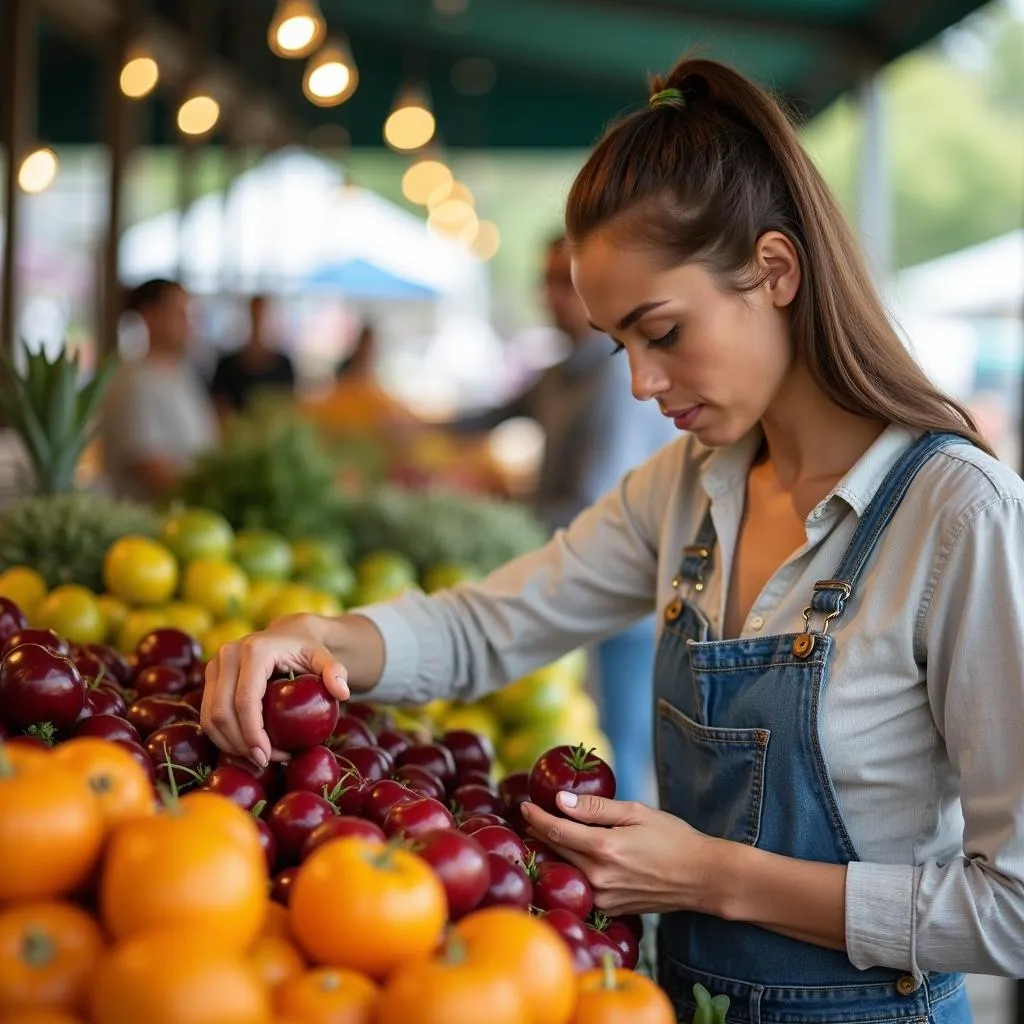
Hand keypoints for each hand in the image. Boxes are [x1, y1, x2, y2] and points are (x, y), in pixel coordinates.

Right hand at [201, 614, 349, 767]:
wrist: (288, 632)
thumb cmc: (307, 648)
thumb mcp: (323, 657)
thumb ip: (335, 670)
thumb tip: (342, 693)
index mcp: (254, 651)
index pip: (246, 701)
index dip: (252, 733)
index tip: (267, 757)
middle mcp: (228, 655)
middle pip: (222, 712)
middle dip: (240, 744)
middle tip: (265, 762)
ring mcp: (215, 665)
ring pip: (210, 717)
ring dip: (230, 744)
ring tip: (257, 758)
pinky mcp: (210, 676)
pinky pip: (208, 714)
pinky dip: (223, 736)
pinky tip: (245, 748)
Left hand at [521, 793, 719, 916]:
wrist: (701, 878)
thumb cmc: (673, 838)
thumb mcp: (636, 812)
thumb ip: (596, 808)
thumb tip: (561, 800)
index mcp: (604, 849)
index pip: (556, 831)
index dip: (536, 817)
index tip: (524, 805)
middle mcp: (599, 877)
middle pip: (556, 852)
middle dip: (540, 832)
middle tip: (529, 815)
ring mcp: (604, 897)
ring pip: (566, 870)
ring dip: (553, 852)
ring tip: (545, 832)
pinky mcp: (611, 908)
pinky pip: (583, 885)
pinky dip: (572, 869)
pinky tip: (572, 856)